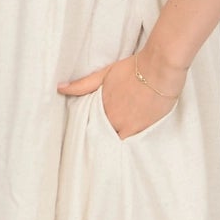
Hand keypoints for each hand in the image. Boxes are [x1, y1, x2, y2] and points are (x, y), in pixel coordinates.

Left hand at [57, 49, 185, 140]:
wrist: (159, 69)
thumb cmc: (134, 67)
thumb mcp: (105, 73)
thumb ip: (82, 84)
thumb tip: (60, 88)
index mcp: (100, 105)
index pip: (88, 124)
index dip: (88, 128)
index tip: (87, 133)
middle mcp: (111, 117)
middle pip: (101, 134)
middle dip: (99, 137)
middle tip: (95, 149)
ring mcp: (126, 124)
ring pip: (114, 140)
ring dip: (112, 141)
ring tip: (108, 152)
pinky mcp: (141, 128)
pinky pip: (130, 142)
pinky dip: (127, 143)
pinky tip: (124, 149)